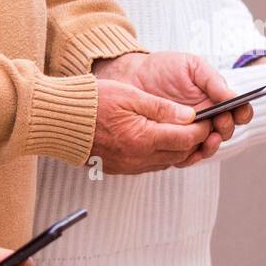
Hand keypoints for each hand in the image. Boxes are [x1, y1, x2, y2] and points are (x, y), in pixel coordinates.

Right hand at [89, 78, 211, 173]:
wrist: (60, 120)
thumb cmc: (91, 104)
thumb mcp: (131, 96)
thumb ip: (162, 108)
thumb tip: (189, 116)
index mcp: (143, 138)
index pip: (186, 138)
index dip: (201, 129)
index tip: (205, 119)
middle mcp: (137, 157)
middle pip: (179, 154)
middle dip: (193, 141)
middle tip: (197, 126)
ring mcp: (127, 166)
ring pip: (166, 162)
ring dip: (176, 149)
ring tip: (178, 133)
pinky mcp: (118, 169)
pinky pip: (148, 166)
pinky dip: (159, 155)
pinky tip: (157, 142)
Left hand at [97, 51, 249, 156]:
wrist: (133, 76)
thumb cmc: (164, 68)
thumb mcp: (192, 66)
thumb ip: (212, 80)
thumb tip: (232, 96)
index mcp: (215, 100)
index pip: (238, 111)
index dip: (242, 113)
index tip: (237, 111)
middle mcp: (206, 118)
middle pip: (225, 131)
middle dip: (226, 129)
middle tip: (219, 123)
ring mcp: (189, 131)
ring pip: (207, 146)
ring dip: (211, 146)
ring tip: (208, 140)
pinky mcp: (171, 141)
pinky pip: (184, 155)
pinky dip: (189, 157)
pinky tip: (188, 152)